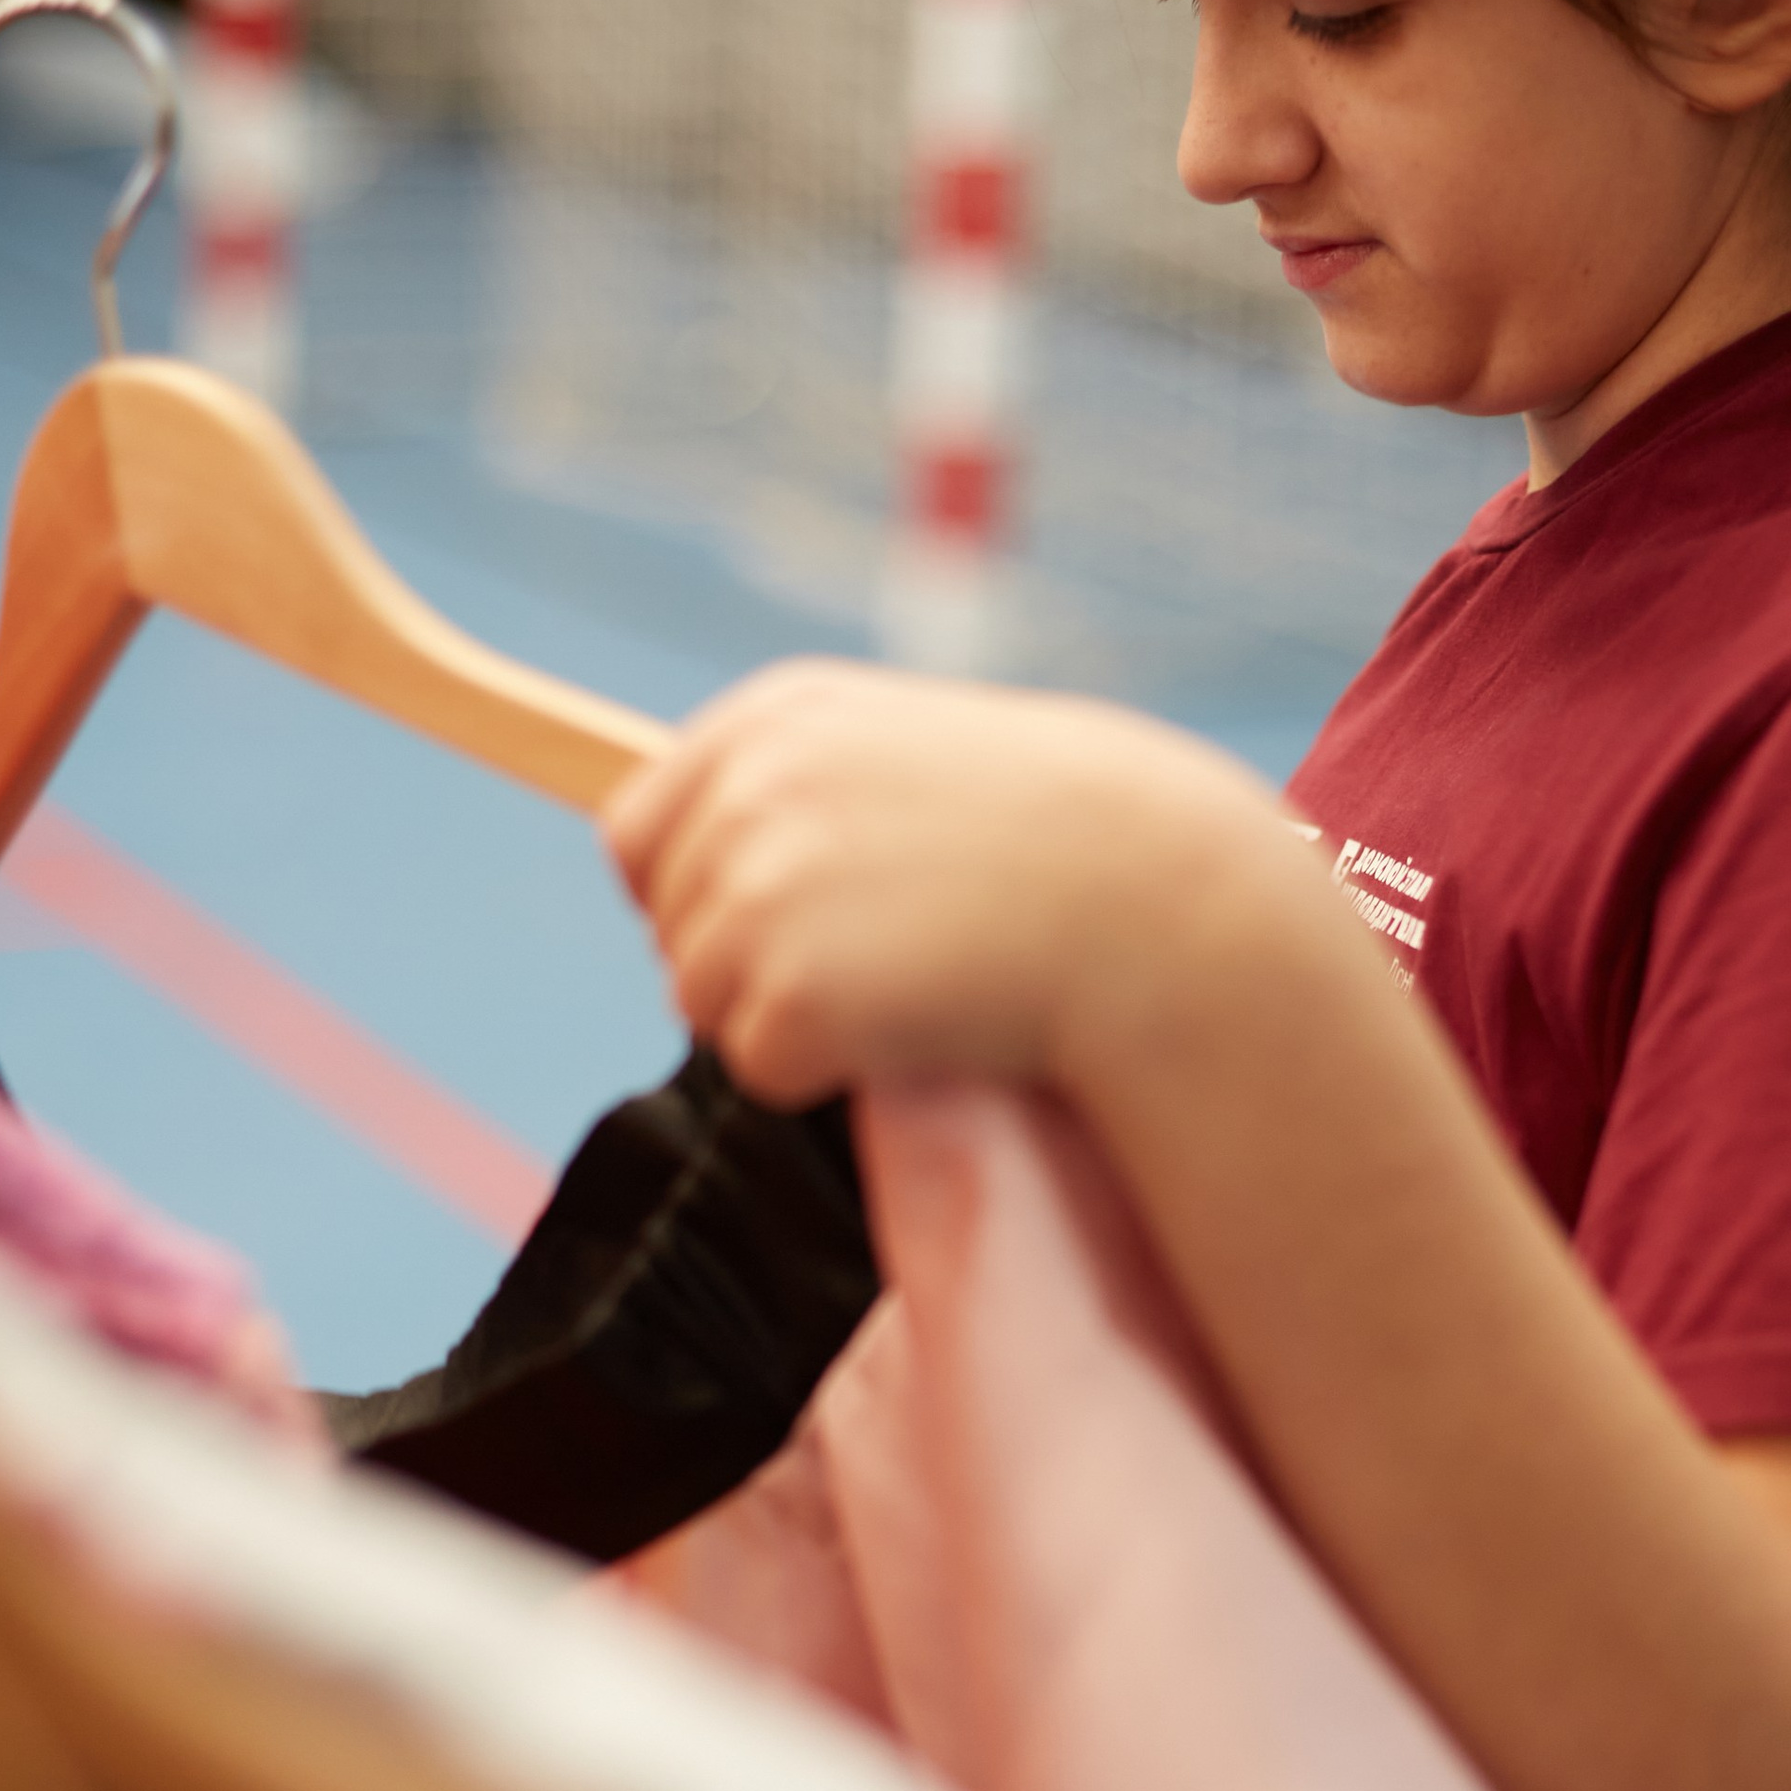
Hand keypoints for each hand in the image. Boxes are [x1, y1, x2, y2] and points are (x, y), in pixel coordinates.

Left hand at [600, 660, 1293, 1107]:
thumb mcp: (912, 757)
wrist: (1152, 897)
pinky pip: (759, 1068)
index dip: (696, 894)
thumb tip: (708, 872)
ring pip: (705, 1004)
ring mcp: (756, 890)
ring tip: (916, 979)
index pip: (639, 831)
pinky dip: (829, 1071)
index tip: (780, 923)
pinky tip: (922, 1020)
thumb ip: (803, 791)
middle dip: (755, 963)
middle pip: (671, 929)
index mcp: (772, 719)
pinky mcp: (786, 993)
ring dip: (793, 1018)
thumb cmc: (1062, 836)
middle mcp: (745, 791)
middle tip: (890, 957)